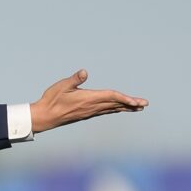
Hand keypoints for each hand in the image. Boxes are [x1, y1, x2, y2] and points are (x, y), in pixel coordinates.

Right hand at [29, 69, 146, 133]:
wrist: (45, 117)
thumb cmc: (51, 100)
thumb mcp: (61, 86)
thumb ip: (74, 79)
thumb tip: (84, 72)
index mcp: (88, 99)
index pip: (111, 97)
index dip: (125, 99)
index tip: (137, 102)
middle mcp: (92, 107)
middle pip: (116, 105)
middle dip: (131, 104)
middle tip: (145, 104)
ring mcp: (90, 111)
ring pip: (112, 109)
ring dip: (125, 108)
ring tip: (137, 107)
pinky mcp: (87, 113)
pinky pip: (106, 111)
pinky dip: (115, 109)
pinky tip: (119, 109)